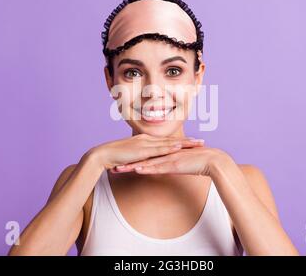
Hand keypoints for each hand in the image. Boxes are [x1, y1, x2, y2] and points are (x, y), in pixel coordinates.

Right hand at [86, 133, 204, 170]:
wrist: (103, 155)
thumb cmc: (116, 157)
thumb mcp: (132, 158)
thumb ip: (142, 159)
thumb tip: (150, 164)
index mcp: (147, 141)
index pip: (167, 142)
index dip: (181, 142)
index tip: (194, 143)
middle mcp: (148, 140)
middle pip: (172, 141)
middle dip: (188, 141)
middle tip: (202, 142)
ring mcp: (145, 143)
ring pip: (168, 143)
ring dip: (183, 143)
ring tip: (196, 144)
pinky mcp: (142, 149)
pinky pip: (159, 149)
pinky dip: (170, 148)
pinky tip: (179, 148)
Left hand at [111, 146, 231, 176]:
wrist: (213, 160)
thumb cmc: (201, 163)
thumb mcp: (183, 165)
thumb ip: (175, 165)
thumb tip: (168, 168)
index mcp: (167, 153)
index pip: (147, 156)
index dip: (134, 159)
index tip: (122, 162)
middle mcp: (165, 154)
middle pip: (142, 158)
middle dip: (128, 162)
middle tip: (114, 164)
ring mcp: (169, 159)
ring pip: (146, 163)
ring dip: (132, 166)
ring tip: (119, 169)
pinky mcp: (174, 165)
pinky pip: (158, 168)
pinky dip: (147, 169)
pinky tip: (137, 170)